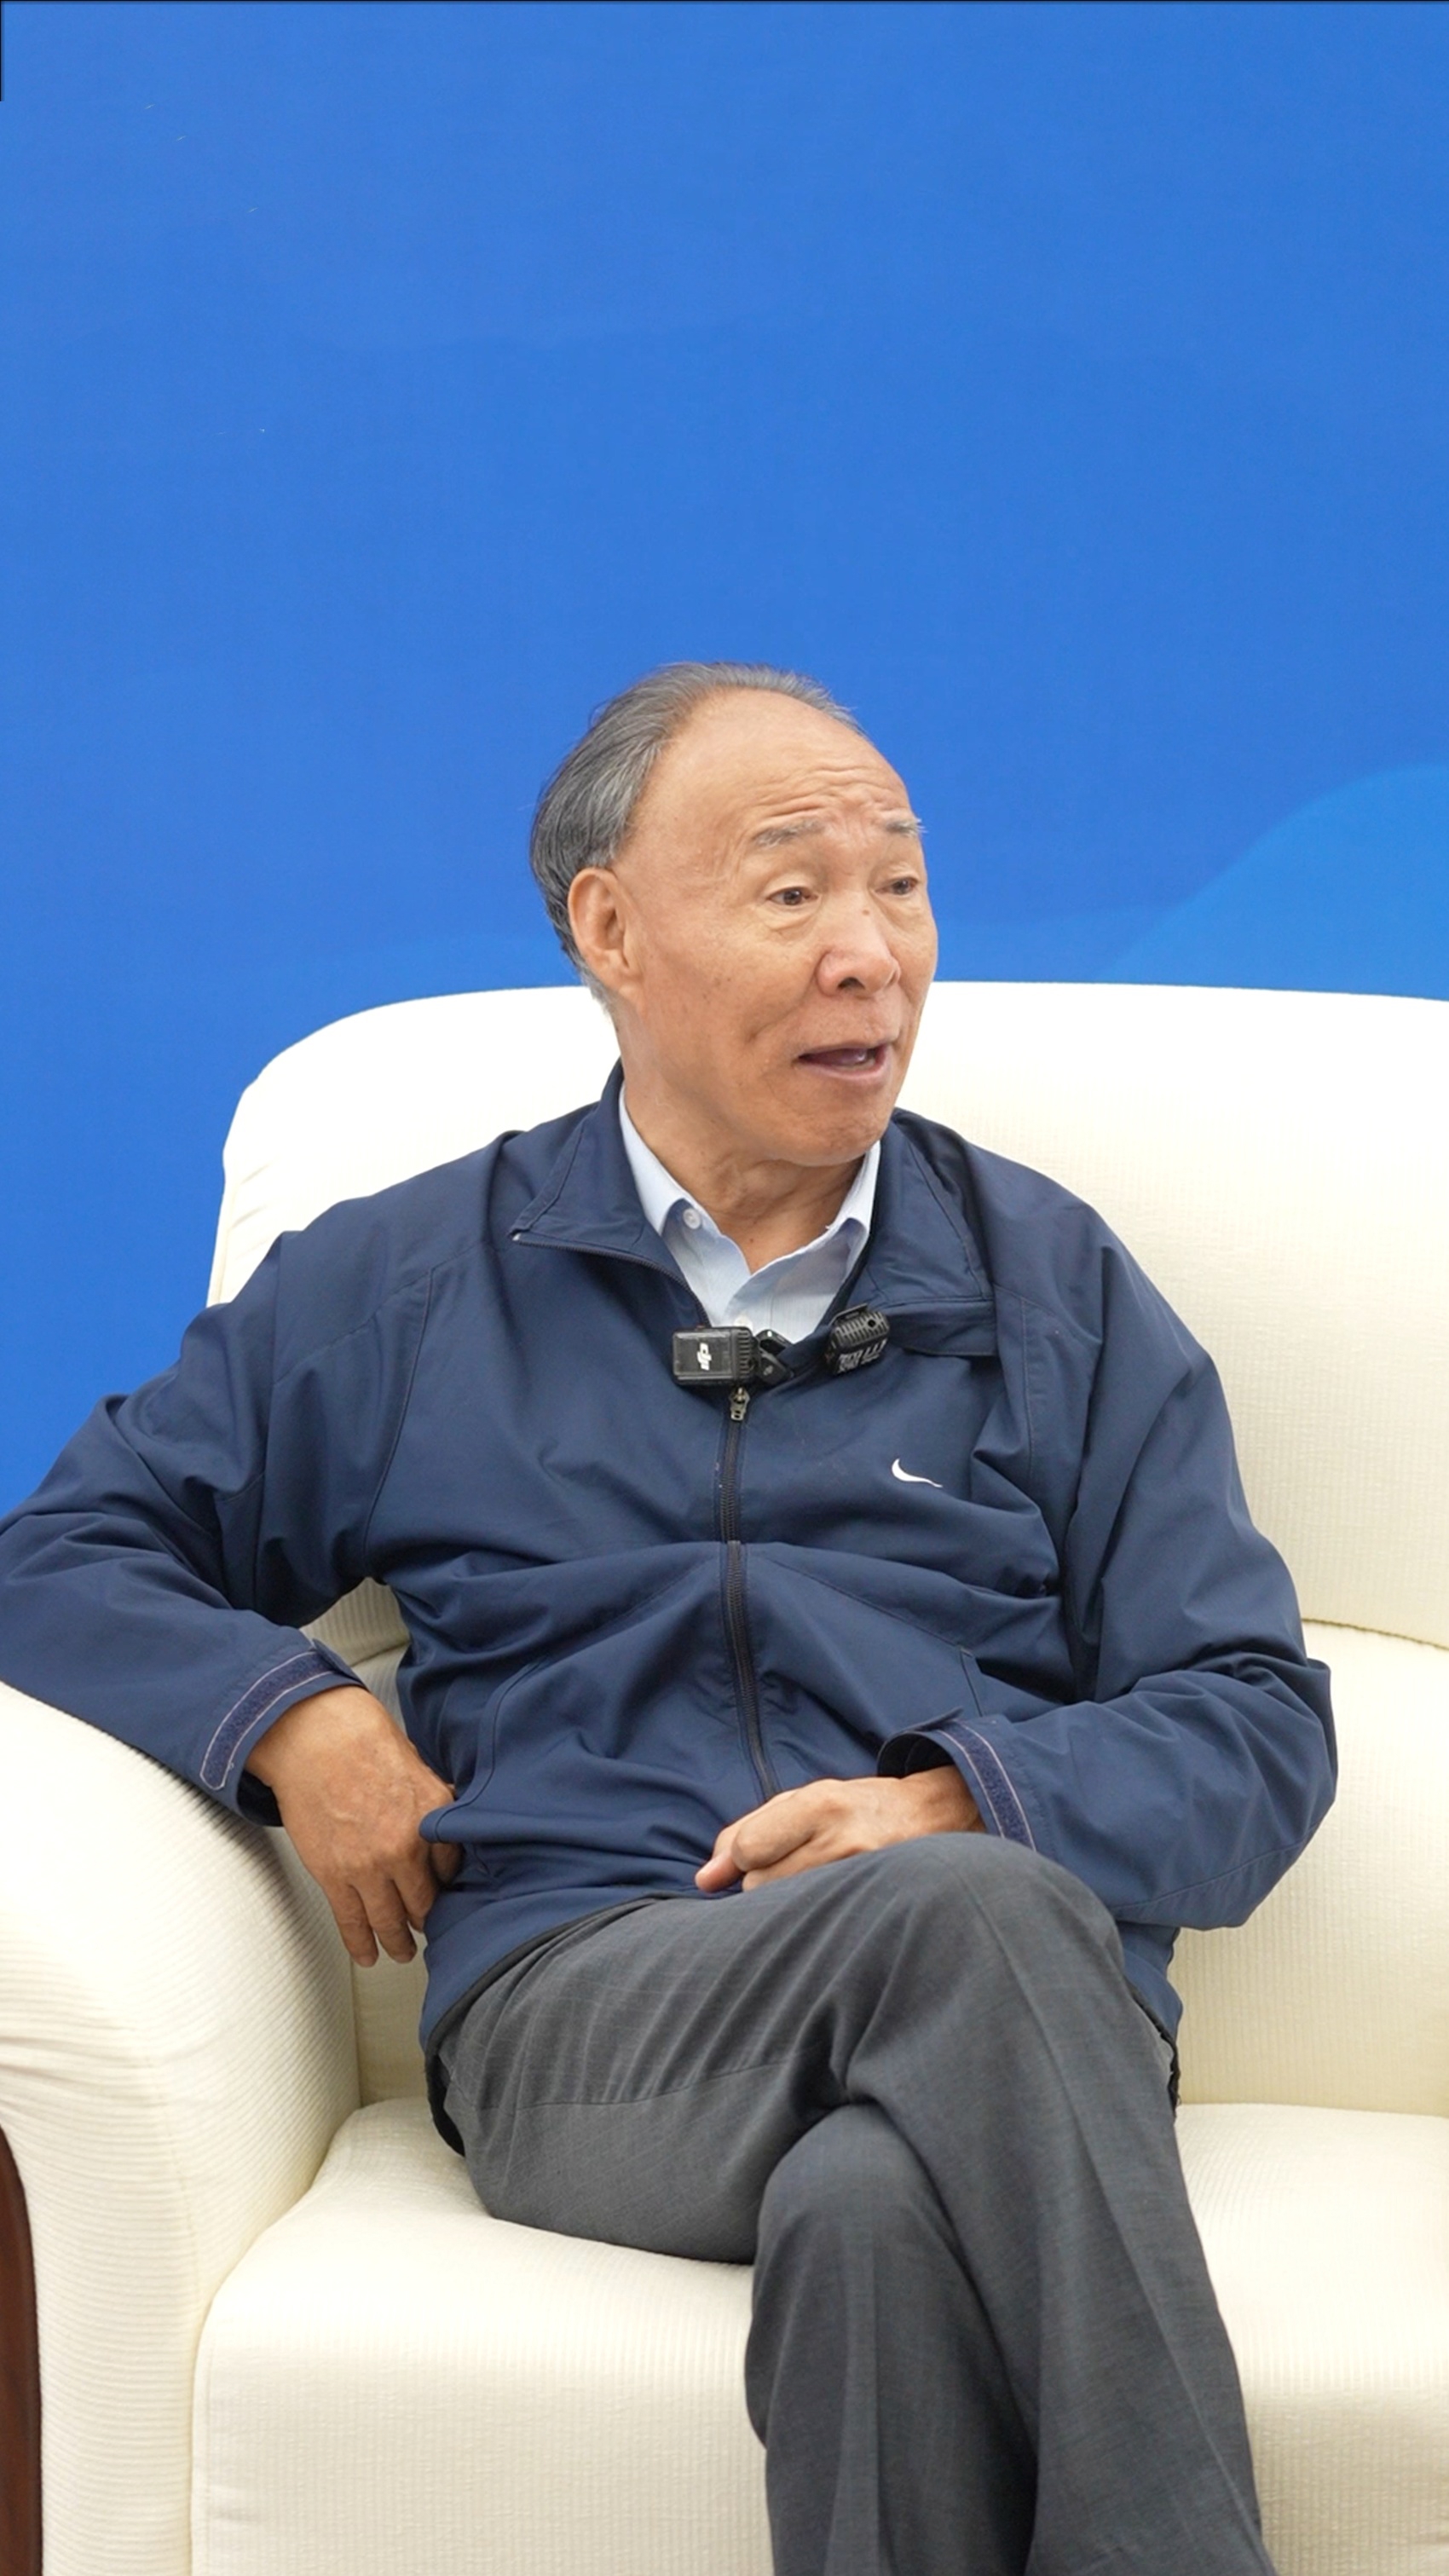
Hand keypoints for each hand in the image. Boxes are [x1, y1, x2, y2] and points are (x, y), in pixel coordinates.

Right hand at [246, 1685, 460, 1966]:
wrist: (315, 1738)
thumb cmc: (363, 1743)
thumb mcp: (418, 1769)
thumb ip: (432, 1806)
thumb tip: (443, 1831)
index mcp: (431, 1820)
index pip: (451, 1870)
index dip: (447, 1885)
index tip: (444, 1894)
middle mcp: (404, 1850)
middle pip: (423, 1903)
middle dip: (425, 1920)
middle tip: (425, 1930)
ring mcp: (368, 1868)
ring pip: (389, 1921)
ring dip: (397, 1942)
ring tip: (402, 1953)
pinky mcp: (333, 1876)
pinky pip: (351, 1921)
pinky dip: (361, 1943)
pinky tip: (368, 1956)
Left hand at [695, 1766, 981, 1893]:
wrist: (934, 1816)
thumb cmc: (856, 1807)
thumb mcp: (801, 1801)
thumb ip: (746, 1831)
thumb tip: (703, 1879)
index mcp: (821, 1805)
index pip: (750, 1849)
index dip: (741, 1858)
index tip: (754, 1858)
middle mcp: (843, 1841)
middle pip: (762, 1886)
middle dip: (762, 1882)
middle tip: (791, 1868)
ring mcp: (862, 1877)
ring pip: (786, 1909)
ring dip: (786, 1901)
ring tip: (811, 1882)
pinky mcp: (874, 1906)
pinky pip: (817, 1924)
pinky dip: (810, 1916)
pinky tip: (825, 1904)